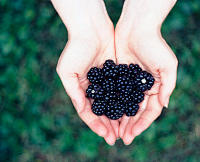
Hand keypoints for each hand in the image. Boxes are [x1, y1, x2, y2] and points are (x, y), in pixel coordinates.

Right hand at [51, 0, 117, 144]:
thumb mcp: (67, 72)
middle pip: (103, 111)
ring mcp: (107, 82)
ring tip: (126, 130)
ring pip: (114, 104)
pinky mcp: (118, 74)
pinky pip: (123, 91)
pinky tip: (133, 112)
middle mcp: (95, 89)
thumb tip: (82, 110)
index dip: (97, 125)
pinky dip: (127, 102)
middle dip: (109, 125)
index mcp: (82, 90)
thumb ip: (74, 92)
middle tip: (117, 138)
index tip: (106, 136)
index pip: (89, 112)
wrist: (91, 28)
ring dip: (119, 117)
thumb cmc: (75, 48)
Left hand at [115, 0, 177, 144]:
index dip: (142, 124)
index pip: (150, 111)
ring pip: (124, 105)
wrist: (137, 26)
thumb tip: (164, 105)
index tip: (133, 134)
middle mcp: (142, 87)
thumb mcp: (168, 65)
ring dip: (120, 119)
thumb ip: (168, 86)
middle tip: (122, 139)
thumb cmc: (155, 44)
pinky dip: (110, 104)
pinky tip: (105, 114)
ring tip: (113, 131)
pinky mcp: (118, 75)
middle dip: (130, 125)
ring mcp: (129, 82)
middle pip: (136, 111)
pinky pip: (114, 93)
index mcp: (155, 87)